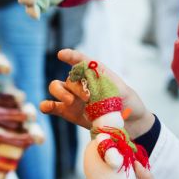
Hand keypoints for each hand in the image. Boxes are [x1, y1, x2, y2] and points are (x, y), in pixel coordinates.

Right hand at [40, 49, 154, 136]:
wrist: (131, 124)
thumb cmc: (128, 103)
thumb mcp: (124, 92)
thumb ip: (108, 87)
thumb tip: (94, 87)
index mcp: (94, 73)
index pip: (81, 60)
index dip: (71, 56)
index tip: (62, 55)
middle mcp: (81, 83)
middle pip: (70, 78)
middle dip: (76, 86)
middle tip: (88, 98)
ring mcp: (73, 97)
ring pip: (57, 88)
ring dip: (61, 93)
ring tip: (71, 102)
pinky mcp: (68, 112)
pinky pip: (52, 107)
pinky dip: (47, 106)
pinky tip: (47, 107)